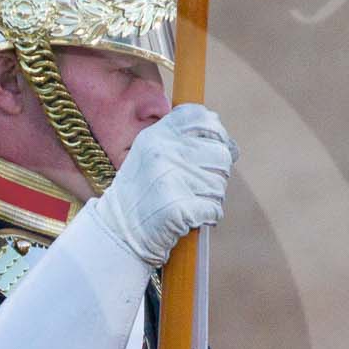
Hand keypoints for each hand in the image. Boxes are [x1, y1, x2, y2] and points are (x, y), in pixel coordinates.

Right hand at [86, 104, 236, 266]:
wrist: (119, 231)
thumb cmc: (140, 193)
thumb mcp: (149, 154)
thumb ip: (180, 140)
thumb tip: (229, 144)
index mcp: (157, 135)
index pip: (200, 117)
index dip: (217, 133)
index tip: (216, 147)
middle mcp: (164, 152)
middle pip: (220, 153)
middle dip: (216, 172)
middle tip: (195, 186)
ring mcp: (171, 178)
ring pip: (220, 183)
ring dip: (211, 197)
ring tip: (187, 202)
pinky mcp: (179, 207)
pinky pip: (214, 209)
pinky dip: (208, 216)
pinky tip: (190, 217)